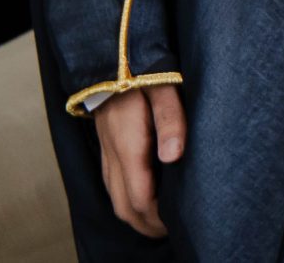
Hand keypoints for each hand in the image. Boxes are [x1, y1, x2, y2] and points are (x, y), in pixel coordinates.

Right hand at [96, 84, 186, 236]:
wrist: (109, 55)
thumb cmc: (140, 69)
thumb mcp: (163, 87)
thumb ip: (171, 120)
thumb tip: (174, 156)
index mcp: (128, 146)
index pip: (139, 199)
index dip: (157, 218)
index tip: (178, 222)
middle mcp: (113, 154)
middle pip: (124, 207)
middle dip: (146, 224)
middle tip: (171, 228)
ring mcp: (106, 151)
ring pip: (115, 197)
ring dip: (135, 214)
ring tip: (159, 220)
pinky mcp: (105, 145)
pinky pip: (111, 182)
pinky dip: (125, 198)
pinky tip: (142, 196)